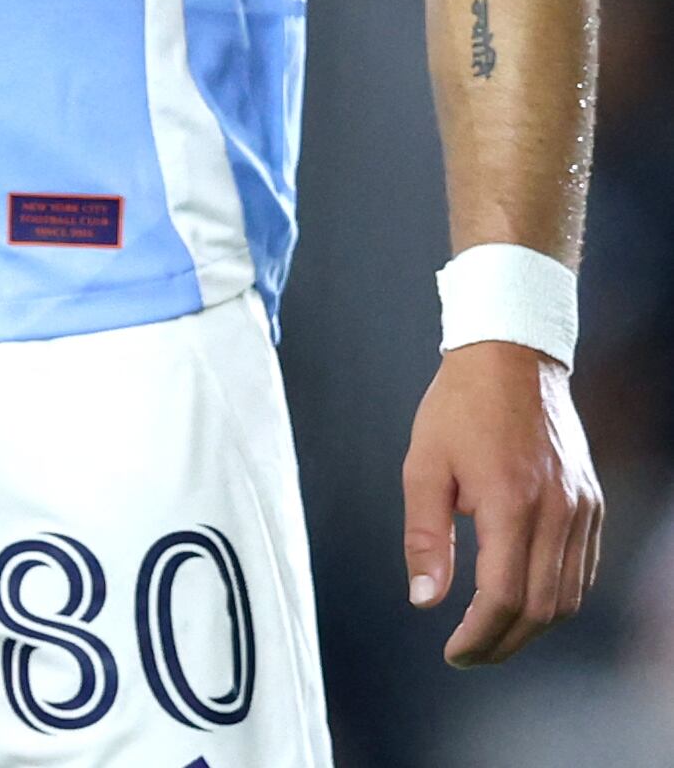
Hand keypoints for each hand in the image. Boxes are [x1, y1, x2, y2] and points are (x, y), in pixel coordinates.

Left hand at [403, 339, 601, 665]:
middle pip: (543, 608)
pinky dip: (559, 597)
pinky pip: (584, 569)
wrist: (511, 358)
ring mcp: (582, 508)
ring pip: (570, 595)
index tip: (453, 653)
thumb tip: (424, 600)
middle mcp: (557, 512)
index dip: (480, 636)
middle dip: (505, 642)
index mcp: (511, 503)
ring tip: (493, 636)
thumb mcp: (422, 466)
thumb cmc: (458, 408)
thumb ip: (425, 537)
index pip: (504, 597)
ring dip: (534, 627)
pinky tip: (527, 601)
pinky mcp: (592, 503)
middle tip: (469, 655)